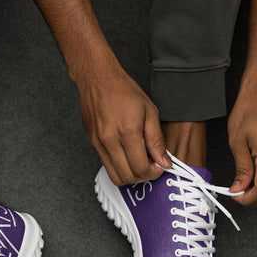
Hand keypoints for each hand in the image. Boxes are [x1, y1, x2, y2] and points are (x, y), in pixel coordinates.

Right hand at [75, 62, 170, 185]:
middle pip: (128, 177)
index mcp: (127, 131)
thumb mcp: (150, 112)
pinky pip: (107, 166)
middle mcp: (110, 140)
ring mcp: (99, 144)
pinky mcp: (93, 144)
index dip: (153, 172)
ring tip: (138, 163)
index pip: (141, 167)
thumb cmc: (123, 91)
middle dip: (143, 177)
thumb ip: (157, 140)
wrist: (97, 79)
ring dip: (130, 176)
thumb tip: (164, 162)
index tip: (159, 166)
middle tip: (151, 166)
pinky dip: (119, 167)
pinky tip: (127, 156)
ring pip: (115, 176)